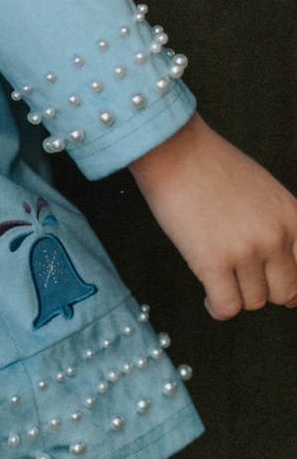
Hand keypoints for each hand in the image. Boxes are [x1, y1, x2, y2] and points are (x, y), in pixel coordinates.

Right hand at [129, 112, 296, 317]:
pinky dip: (218, 308)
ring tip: (221, 279)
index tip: (280, 287)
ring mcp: (244, 250)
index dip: (293, 284)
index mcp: (291, 216)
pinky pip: (227, 307)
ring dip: (237, 294)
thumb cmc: (211, 164)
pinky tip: (209, 297)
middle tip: (244, 278)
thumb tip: (283, 267)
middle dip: (263, 289)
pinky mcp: (212, 262)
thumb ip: (279, 224)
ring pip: (254, 302)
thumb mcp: (264, 189)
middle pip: (285, 292)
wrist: (173, 150)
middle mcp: (274, 236)